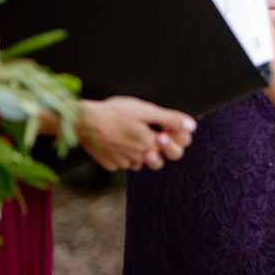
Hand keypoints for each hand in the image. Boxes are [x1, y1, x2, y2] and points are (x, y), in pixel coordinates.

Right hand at [79, 97, 196, 170]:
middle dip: (160, 147)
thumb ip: (170, 119)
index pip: (177, 149)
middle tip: (152, 133)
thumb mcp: (145, 110)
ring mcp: (123, 162)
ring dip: (140, 150)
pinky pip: (122, 161)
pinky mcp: (109, 164)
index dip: (176, 138)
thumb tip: (192, 126)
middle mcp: (139, 157)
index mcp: (150, 144)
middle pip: (159, 159)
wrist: (82, 121)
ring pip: (140, 161)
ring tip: (130, 134)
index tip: (166, 127)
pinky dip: (122, 151)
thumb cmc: (115, 111)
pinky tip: (114, 137)